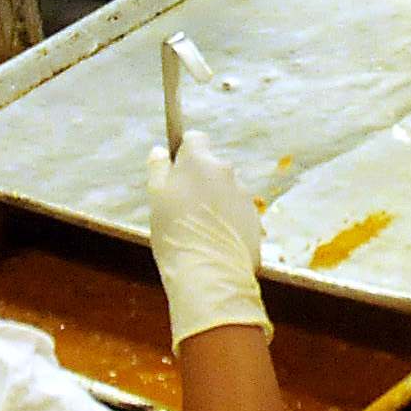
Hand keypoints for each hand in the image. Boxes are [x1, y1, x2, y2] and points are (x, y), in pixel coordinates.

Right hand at [143, 137, 268, 346]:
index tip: (177, 167)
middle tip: (183, 206)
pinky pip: (237, 213)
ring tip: (199, 229)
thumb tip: (160, 151)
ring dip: (215, 202)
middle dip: (200, 180)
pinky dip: (228, 221)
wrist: (209, 272)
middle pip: (211, 167)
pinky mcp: (254, 218)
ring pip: (225, 191)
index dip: (185, 151)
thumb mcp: (156, 197)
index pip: (195, 138)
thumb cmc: (175, 233)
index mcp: (200, 161)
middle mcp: (226, 172)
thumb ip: (158, 169)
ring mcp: (243, 195)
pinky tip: (214, 241)